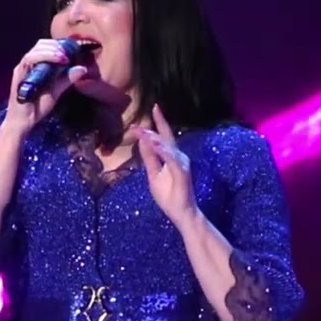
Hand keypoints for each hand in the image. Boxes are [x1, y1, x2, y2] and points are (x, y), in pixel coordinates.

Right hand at [4, 39, 87, 136]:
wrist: (23, 121)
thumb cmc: (37, 107)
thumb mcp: (56, 91)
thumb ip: (67, 79)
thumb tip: (83, 68)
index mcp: (35, 65)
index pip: (45, 47)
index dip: (59, 45)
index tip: (73, 48)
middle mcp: (28, 64)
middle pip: (41, 44)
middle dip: (57, 45)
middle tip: (71, 51)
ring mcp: (22, 67)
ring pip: (37, 49)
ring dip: (53, 49)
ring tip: (66, 56)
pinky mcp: (19, 73)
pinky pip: (31, 58)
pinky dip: (46, 56)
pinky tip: (59, 60)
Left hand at [136, 104, 197, 227]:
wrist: (181, 213)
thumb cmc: (169, 195)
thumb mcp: (153, 174)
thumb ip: (149, 157)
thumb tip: (143, 141)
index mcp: (171, 156)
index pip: (164, 136)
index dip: (159, 122)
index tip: (153, 107)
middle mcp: (179, 157)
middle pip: (165, 138)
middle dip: (153, 128)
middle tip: (138, 123)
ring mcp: (181, 164)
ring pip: (167, 147)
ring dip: (155, 138)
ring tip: (143, 131)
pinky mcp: (182, 173)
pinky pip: (172, 159)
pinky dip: (164, 151)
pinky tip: (156, 145)